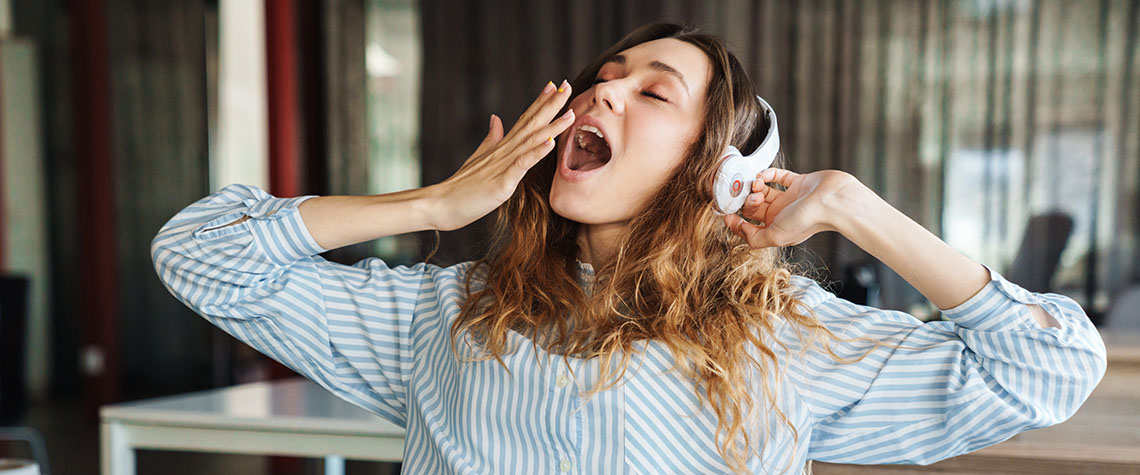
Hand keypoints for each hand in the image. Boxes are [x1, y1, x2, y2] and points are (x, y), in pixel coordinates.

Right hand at [428, 80, 575, 230]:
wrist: (441, 205)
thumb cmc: (461, 186)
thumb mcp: (479, 158)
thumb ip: (490, 138)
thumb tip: (496, 118)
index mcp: (501, 147)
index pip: (524, 119)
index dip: (540, 102)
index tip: (555, 85)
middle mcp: (504, 151)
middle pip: (531, 123)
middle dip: (551, 105)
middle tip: (568, 84)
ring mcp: (503, 165)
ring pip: (531, 141)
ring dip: (552, 126)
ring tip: (570, 112)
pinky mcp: (502, 182)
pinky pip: (522, 165)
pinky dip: (536, 152)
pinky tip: (550, 142)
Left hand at [723, 168, 862, 247]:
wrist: (832, 201)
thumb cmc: (807, 220)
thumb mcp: (775, 236)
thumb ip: (755, 238)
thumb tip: (741, 230)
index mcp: (775, 230)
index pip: (749, 227)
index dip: (735, 222)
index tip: (725, 213)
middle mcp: (781, 215)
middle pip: (754, 208)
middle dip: (747, 201)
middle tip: (751, 196)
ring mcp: (789, 198)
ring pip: (764, 191)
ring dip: (756, 187)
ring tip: (757, 184)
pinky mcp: (798, 182)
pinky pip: (778, 176)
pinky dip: (769, 174)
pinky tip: (764, 174)